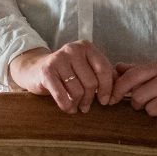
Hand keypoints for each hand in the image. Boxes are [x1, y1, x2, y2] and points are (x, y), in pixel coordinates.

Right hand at [7, 41, 125, 112]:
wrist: (34, 69)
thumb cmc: (66, 72)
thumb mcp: (85, 68)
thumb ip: (103, 74)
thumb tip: (123, 88)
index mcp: (86, 47)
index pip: (104, 70)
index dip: (108, 89)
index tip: (107, 101)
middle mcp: (73, 49)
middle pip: (91, 83)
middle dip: (91, 99)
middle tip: (87, 106)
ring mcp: (58, 59)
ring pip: (77, 90)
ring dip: (78, 103)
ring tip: (76, 106)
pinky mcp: (46, 72)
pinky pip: (62, 96)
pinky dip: (67, 106)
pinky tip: (68, 108)